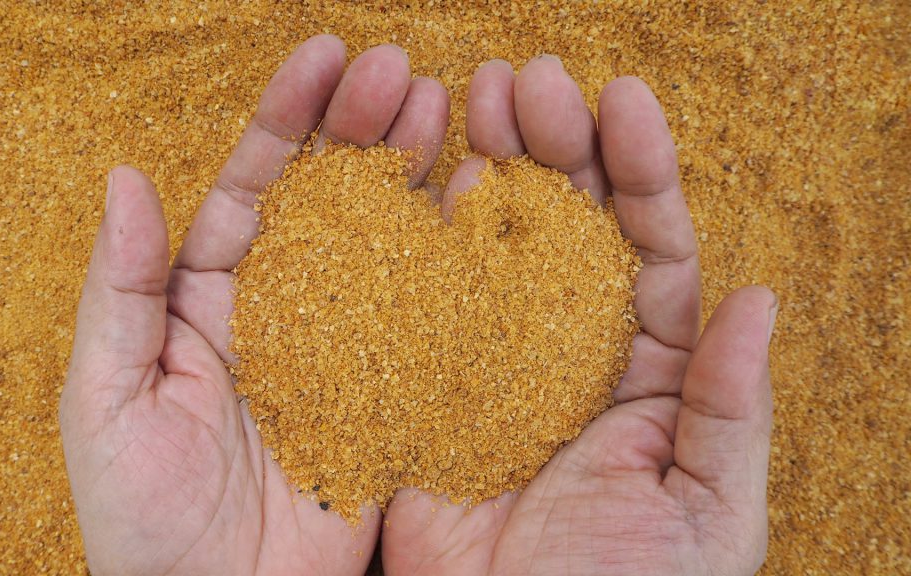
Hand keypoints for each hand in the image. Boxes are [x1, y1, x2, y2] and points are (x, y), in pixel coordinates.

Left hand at [59, 35, 448, 574]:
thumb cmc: (145, 522)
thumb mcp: (107, 399)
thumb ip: (120, 290)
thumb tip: (125, 180)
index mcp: (209, 301)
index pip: (251, 189)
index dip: (287, 122)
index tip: (323, 58)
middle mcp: (284, 311)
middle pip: (327, 201)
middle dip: (359, 130)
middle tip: (399, 72)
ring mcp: (346, 350)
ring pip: (383, 244)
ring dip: (410, 174)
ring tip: (443, 107)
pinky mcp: (394, 395)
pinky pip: (427, 321)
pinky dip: (453, 263)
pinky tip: (478, 206)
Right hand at [382, 57, 776, 574]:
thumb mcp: (707, 513)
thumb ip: (729, 408)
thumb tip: (756, 296)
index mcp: (650, 374)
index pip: (650, 250)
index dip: (641, 171)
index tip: (625, 99)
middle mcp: (572, 352)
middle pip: (569, 227)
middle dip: (557, 144)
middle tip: (531, 77)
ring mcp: (497, 363)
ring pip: (498, 246)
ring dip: (493, 164)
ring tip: (478, 92)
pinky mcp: (431, 386)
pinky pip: (432, 302)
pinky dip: (431, 239)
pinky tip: (432, 180)